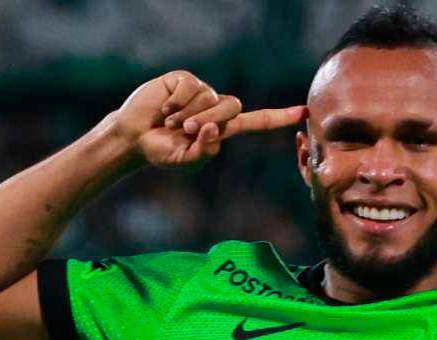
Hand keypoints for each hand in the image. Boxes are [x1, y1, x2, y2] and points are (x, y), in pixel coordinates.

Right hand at [108, 70, 306, 168]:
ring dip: (186, 114)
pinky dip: (175, 103)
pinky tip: (163, 109)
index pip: (257, 121)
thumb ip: (204, 152)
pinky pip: (189, 87)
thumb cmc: (161, 151)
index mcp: (223, 127)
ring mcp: (201, 91)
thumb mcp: (185, 161)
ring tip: (169, 123)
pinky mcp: (183, 80)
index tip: (304, 112)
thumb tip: (214, 127)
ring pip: (209, 98)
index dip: (279, 117)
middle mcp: (216, 106)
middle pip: (232, 107)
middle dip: (208, 121)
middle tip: (184, 131)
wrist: (132, 137)